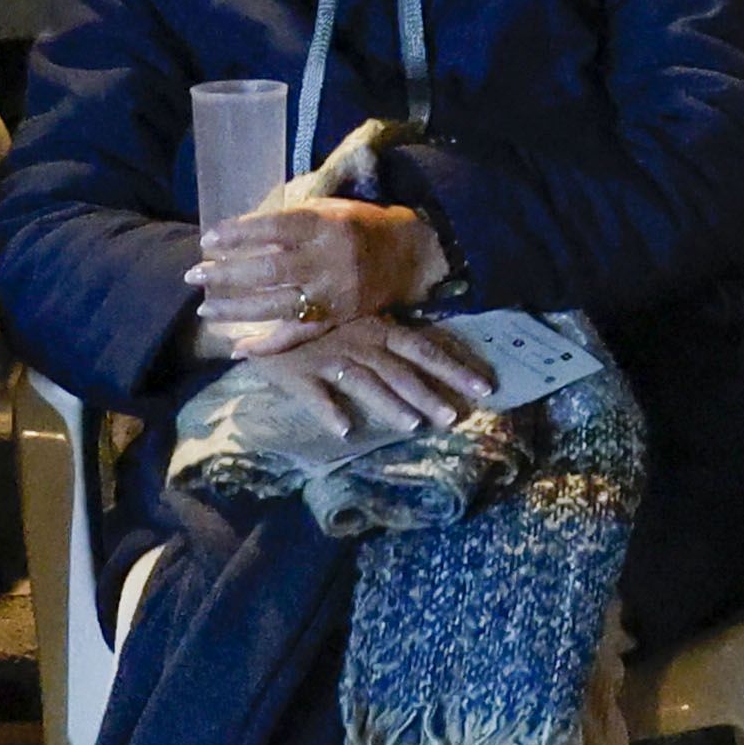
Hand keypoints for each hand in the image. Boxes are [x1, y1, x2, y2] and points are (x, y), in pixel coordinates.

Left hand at [194, 180, 441, 356]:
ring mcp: (333, 293)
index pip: (273, 228)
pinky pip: (298, 335)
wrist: (406, 253)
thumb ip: (287, 218)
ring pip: (277, 305)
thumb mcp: (326, 209)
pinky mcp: (337, 318)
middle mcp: (328, 260)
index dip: (238, 234)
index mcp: (325, 225)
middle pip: (269, 270)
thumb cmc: (356, 225)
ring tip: (205, 308)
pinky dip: (268, 346)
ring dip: (237, 309)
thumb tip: (236, 230)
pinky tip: (239, 349)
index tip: (207, 239)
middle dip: (227, 274)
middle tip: (194, 274)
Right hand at [227, 316, 498, 440]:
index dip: (454, 369)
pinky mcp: (297, 373)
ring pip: (364, 382)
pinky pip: (314, 394)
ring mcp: (328, 357)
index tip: (485, 389)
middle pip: (400, 371)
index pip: (424, 350)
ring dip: (388, 404)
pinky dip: (329, 411)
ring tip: (412, 425)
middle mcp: (359, 343)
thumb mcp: (359, 323)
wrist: (259, 314)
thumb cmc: (318, 322)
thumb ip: (388, 342)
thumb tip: (430, 365)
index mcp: (379, 330)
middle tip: (454, 419)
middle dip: (429, 394)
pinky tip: (345, 430)